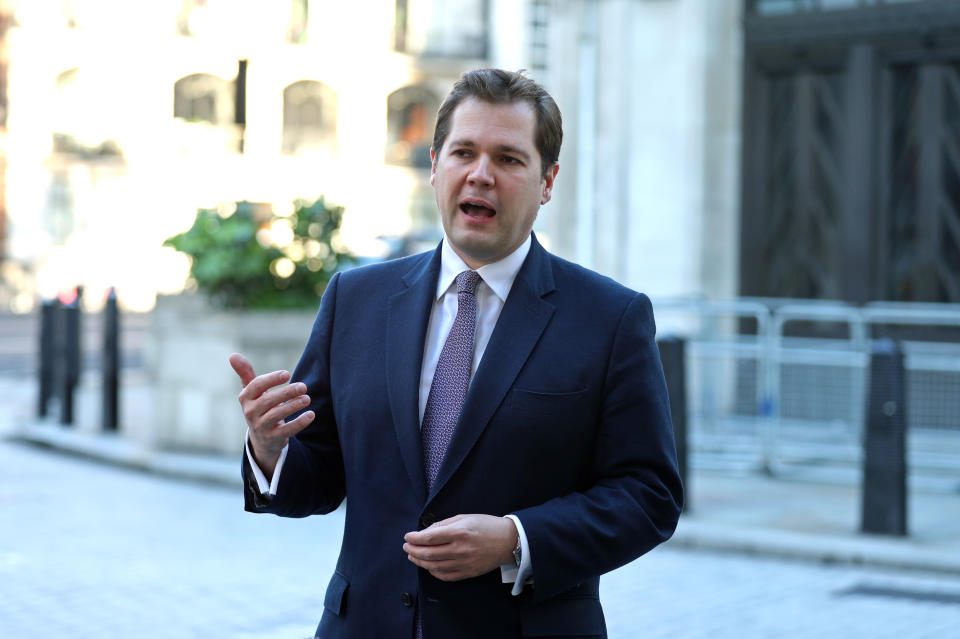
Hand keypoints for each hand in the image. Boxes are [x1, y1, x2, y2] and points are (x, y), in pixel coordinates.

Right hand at [229, 353, 314, 477]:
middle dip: (287, 392)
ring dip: (294, 406)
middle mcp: (250, 412)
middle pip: (268, 400)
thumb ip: (245, 372)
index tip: (287, 374)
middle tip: (303, 386)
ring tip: (307, 399)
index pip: (256, 385)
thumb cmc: (259, 406)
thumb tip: (232, 355)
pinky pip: (286, 431)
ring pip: (277, 415)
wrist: (262, 436)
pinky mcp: (272, 438)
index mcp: (245, 398)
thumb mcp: (252, 390)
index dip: (272, 379)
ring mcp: (260, 426)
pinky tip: (310, 414)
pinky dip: (299, 423)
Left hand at [403, 514, 517, 581]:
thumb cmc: (487, 525)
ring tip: (413, 557)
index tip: (408, 536)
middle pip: (428, 553)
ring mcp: (464, 563)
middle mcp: (460, 549)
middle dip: (413, 550)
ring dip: (420, 562)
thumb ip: (444, 524)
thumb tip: (426, 531)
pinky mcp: (468, 573)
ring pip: (434, 566)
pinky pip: (446, 576)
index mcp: (460, 532)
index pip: (429, 537)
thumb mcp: (465, 517)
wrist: (508, 540)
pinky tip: (429, 566)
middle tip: (406, 547)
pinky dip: (433, 572)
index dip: (415, 538)